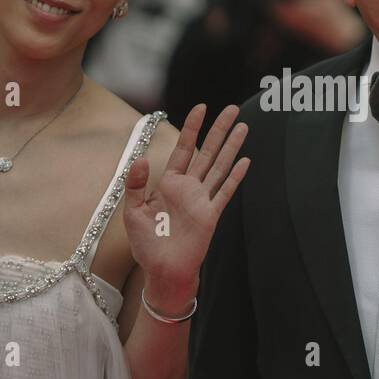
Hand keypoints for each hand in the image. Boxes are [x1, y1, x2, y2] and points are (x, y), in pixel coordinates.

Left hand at [123, 104, 250, 297]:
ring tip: (243, 126)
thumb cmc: (147, 245)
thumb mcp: (132, 212)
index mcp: (169, 184)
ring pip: (220, 166)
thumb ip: (135, 185)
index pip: (184, 149)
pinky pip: (225, 192)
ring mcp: (202, 200)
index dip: (192, 128)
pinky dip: (235, 177)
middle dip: (219, 130)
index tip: (201, 107)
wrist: (162, 272)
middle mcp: (189, 188)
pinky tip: (246, 161)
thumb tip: (140, 159)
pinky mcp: (211, 215)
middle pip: (207, 152)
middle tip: (232, 108)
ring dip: (232, 147)